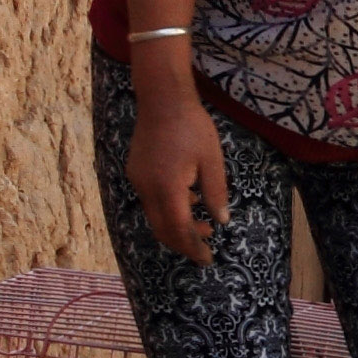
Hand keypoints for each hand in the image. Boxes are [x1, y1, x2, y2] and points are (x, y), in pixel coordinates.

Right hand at [130, 80, 233, 265]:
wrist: (162, 98)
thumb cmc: (192, 126)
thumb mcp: (212, 160)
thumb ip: (216, 193)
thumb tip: (222, 221)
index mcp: (168, 188)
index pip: (179, 229)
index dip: (193, 247)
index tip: (208, 258)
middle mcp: (148, 189)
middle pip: (162, 229)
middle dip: (184, 243)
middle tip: (205, 249)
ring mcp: (138, 180)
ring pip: (156, 216)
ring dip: (177, 225)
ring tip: (203, 224)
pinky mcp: (136, 172)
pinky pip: (151, 200)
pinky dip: (169, 209)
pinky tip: (189, 199)